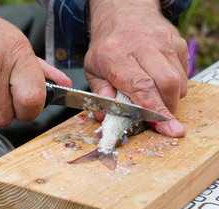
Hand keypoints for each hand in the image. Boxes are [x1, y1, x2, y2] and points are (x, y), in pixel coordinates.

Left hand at [84, 0, 187, 136]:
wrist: (123, 12)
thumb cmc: (107, 44)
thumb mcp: (92, 68)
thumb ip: (99, 93)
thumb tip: (105, 117)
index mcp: (114, 54)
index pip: (140, 87)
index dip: (154, 111)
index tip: (166, 127)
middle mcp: (140, 44)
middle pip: (165, 84)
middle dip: (166, 109)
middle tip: (160, 119)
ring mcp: (162, 41)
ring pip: (178, 80)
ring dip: (171, 98)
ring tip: (155, 98)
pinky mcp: (176, 41)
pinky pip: (184, 72)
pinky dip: (176, 86)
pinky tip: (160, 82)